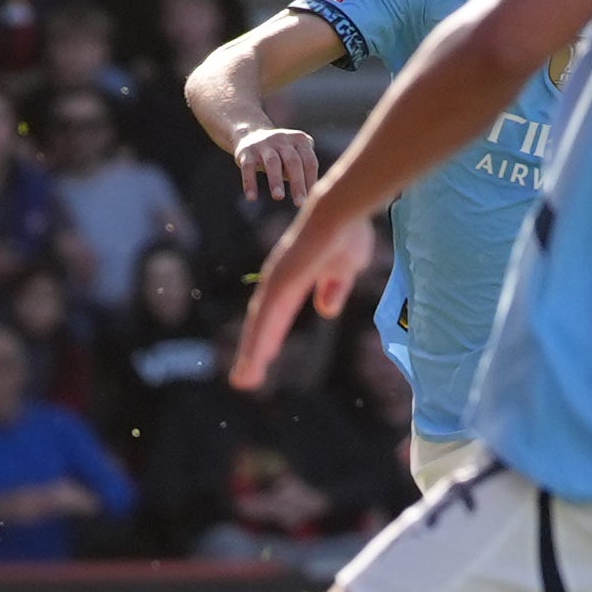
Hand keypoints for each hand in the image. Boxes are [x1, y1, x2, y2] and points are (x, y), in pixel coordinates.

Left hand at [232, 207, 372, 388]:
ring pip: (260, 326)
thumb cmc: (347, 232)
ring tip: (244, 381)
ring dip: (252, 355)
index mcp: (292, 282)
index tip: (262, 358)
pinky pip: (267, 316)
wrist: (343, 210)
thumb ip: (333, 288)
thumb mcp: (346, 268)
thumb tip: (325, 310)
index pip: (276, 317)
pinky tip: (255, 359)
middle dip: (254, 353)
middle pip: (262, 325)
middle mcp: (278, 284)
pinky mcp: (281, 282)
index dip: (268, 338)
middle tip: (244, 381)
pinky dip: (259, 340)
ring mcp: (277, 282)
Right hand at [236, 126, 322, 202]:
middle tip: (300, 203)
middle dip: (297, 183)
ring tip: (279, 197)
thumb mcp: (295, 154)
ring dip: (276, 181)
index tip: (312, 198)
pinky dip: (250, 183)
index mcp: (299, 140)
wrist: (250, 134)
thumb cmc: (280, 153)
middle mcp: (282, 139)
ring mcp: (264, 144)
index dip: (311, 180)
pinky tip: (252, 198)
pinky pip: (248, 168)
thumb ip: (304, 169)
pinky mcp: (246, 151)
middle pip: (293, 162)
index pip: (309, 161)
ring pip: (272, 163)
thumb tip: (313, 195)